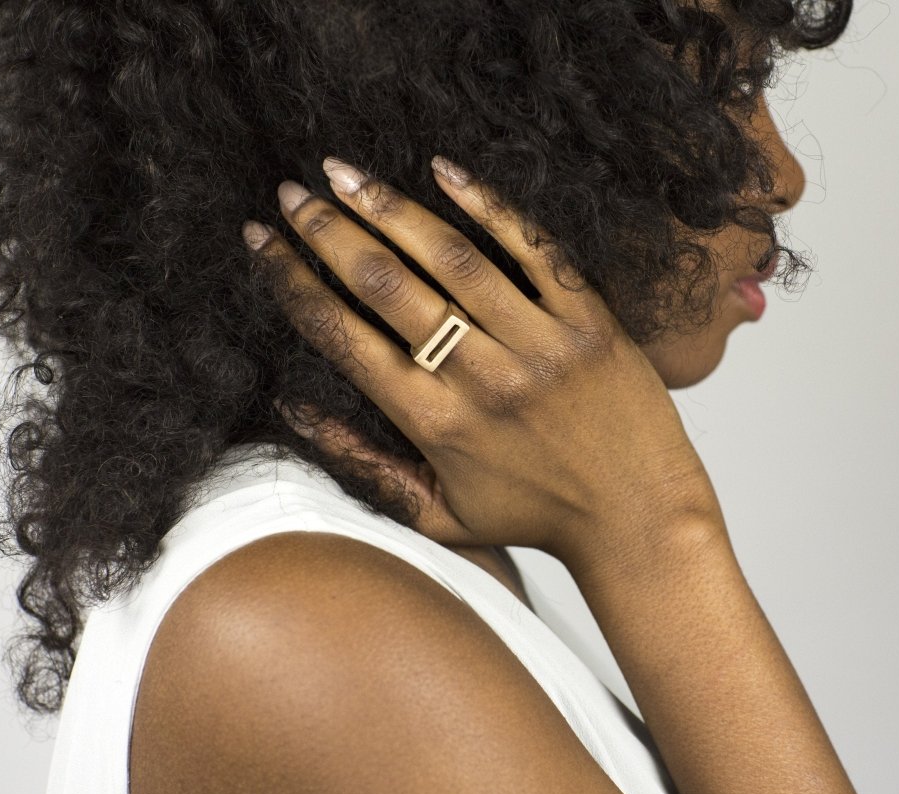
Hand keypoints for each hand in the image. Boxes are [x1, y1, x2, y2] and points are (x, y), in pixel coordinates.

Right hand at [242, 156, 722, 568]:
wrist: (637, 516)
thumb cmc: (535, 517)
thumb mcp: (439, 516)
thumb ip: (364, 466)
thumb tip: (291, 409)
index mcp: (435, 424)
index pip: (344, 336)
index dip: (292, 281)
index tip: (262, 242)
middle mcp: (480, 378)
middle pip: (386, 285)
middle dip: (327, 231)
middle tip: (292, 193)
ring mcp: (538, 344)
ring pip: (451, 257)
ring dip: (388, 207)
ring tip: (343, 171)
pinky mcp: (588, 322)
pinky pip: (534, 249)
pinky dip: (489, 205)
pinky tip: (444, 170)